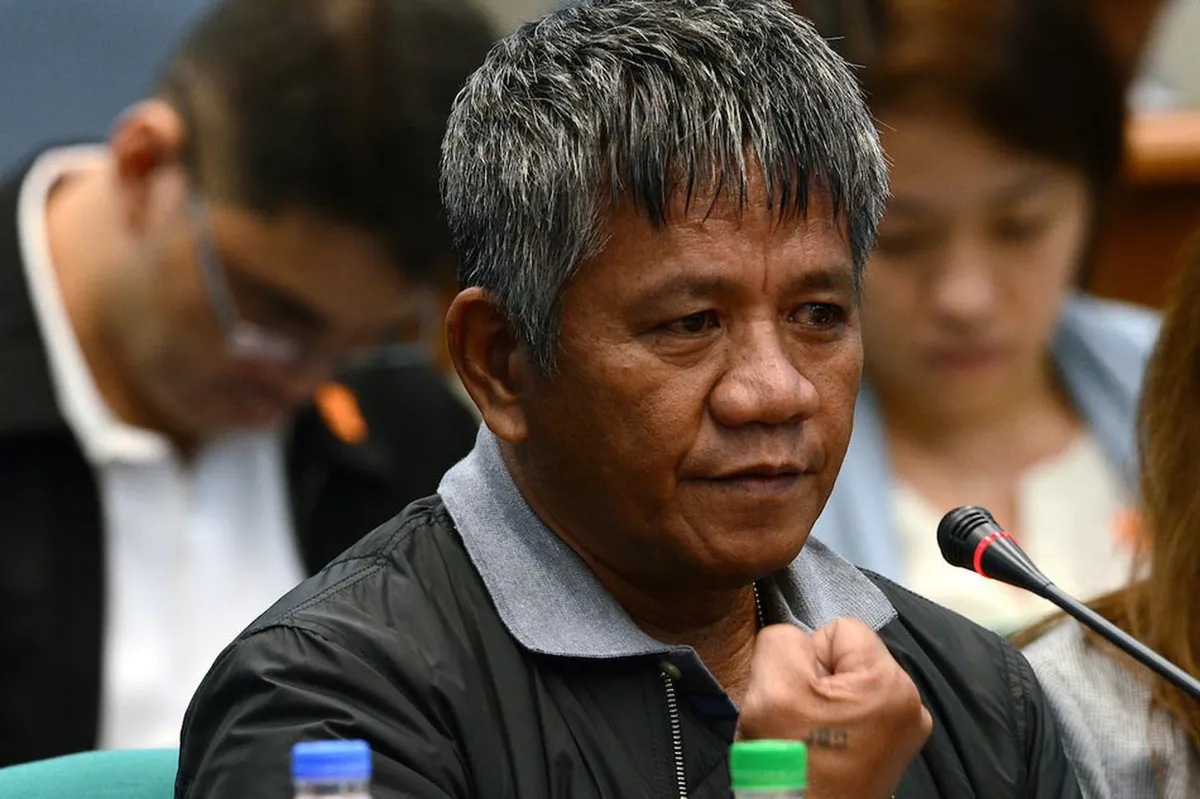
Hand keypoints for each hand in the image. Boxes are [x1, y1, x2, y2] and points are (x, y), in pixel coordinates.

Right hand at [737, 618, 931, 798]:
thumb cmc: (790, 763)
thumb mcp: (772, 686)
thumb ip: (782, 638)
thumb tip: (796, 642)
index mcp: (891, 682)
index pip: (838, 629)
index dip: (807, 656)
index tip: (798, 697)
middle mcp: (912, 703)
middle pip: (846, 658)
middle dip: (815, 682)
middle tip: (800, 722)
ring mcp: (906, 731)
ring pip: (847, 686)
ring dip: (820, 705)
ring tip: (809, 738)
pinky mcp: (893, 751)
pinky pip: (856, 713)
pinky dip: (834, 726)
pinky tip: (822, 752)